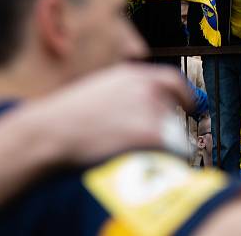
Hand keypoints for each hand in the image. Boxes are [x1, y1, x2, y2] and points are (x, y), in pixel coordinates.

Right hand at [24, 63, 194, 165]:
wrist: (50, 132)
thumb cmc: (65, 118)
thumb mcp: (98, 89)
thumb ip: (125, 92)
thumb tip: (144, 106)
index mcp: (132, 75)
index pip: (173, 80)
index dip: (185, 96)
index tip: (191, 106)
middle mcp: (147, 88)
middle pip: (174, 112)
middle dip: (165, 130)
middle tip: (144, 147)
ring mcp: (152, 110)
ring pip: (175, 135)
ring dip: (163, 148)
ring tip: (132, 156)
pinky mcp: (153, 134)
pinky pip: (175, 153)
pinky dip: (168, 162)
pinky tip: (147, 165)